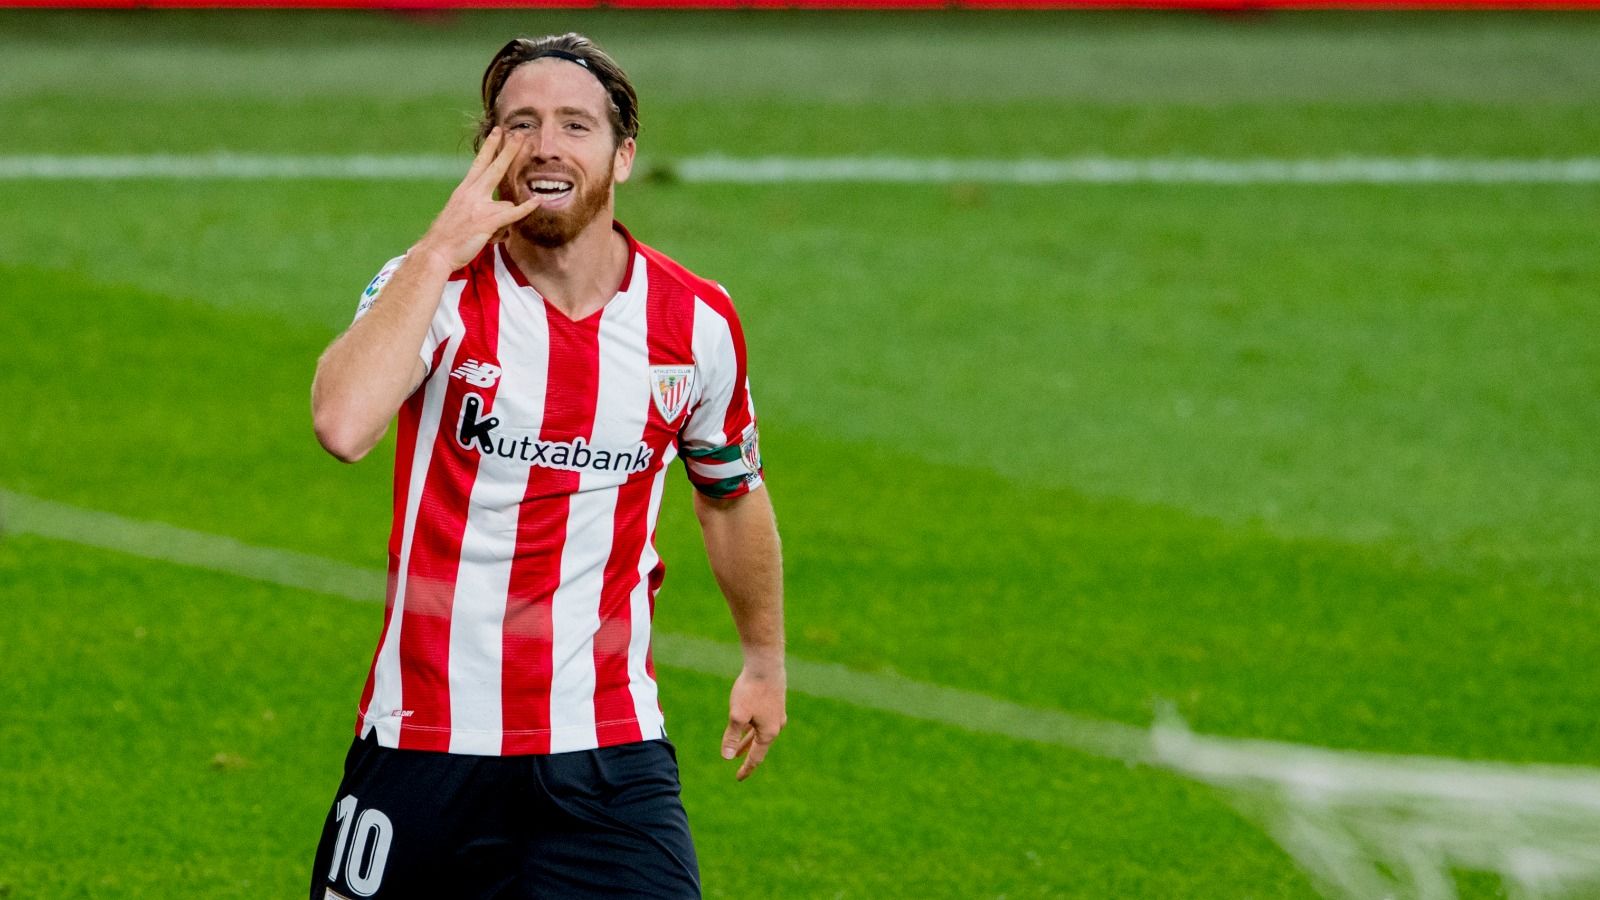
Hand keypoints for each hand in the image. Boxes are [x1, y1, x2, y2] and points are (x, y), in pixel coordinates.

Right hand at [414, 126, 540, 271]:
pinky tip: (537, 201)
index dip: (490, 146)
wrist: (436, 251)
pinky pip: (512, 212)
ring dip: (502, 224)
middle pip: (494, 167)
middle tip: (519, 134)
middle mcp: (471, 193)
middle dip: (508, 149)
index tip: (497, 131)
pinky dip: (525, 208)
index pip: (479, 162)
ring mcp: (479, 206)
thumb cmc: (447, 235)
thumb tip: (501, 206)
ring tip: (484, 237)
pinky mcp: (486, 221)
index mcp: (464, 189)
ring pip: (506, 204)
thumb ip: (478, 204)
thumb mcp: (460, 212)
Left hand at [721, 663, 786, 780]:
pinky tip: (747, 725)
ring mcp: (777, 714)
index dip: (746, 768)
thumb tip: (727, 757)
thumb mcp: (737, 716)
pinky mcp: (775, 702)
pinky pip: (762, 721)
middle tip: (739, 768)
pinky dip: (753, 728)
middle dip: (747, 756)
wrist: (766, 664)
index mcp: (768, 732)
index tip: (738, 778)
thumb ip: (732, 737)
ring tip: (738, 750)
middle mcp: (776, 725)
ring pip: (760, 733)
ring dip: (749, 741)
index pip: (756, 757)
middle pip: (759, 746)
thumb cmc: (752, 690)